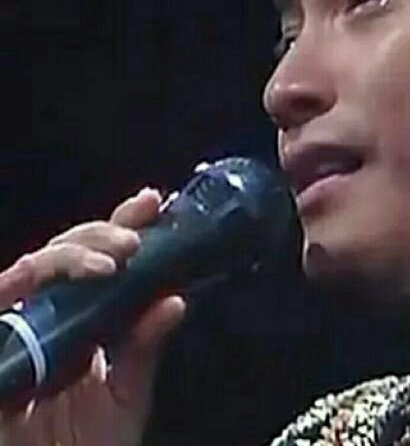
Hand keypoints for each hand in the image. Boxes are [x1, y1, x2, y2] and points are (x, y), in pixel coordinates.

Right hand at [0, 188, 186, 445]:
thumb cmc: (83, 445)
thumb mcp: (125, 395)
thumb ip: (144, 349)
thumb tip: (176, 301)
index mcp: (88, 318)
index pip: (104, 260)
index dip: (123, 225)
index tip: (151, 204)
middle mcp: (53, 313)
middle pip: (71, 250)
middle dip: (104, 232)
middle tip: (137, 236)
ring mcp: (21, 324)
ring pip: (39, 263)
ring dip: (77, 251)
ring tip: (117, 259)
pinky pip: (4, 290)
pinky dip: (35, 275)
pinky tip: (75, 278)